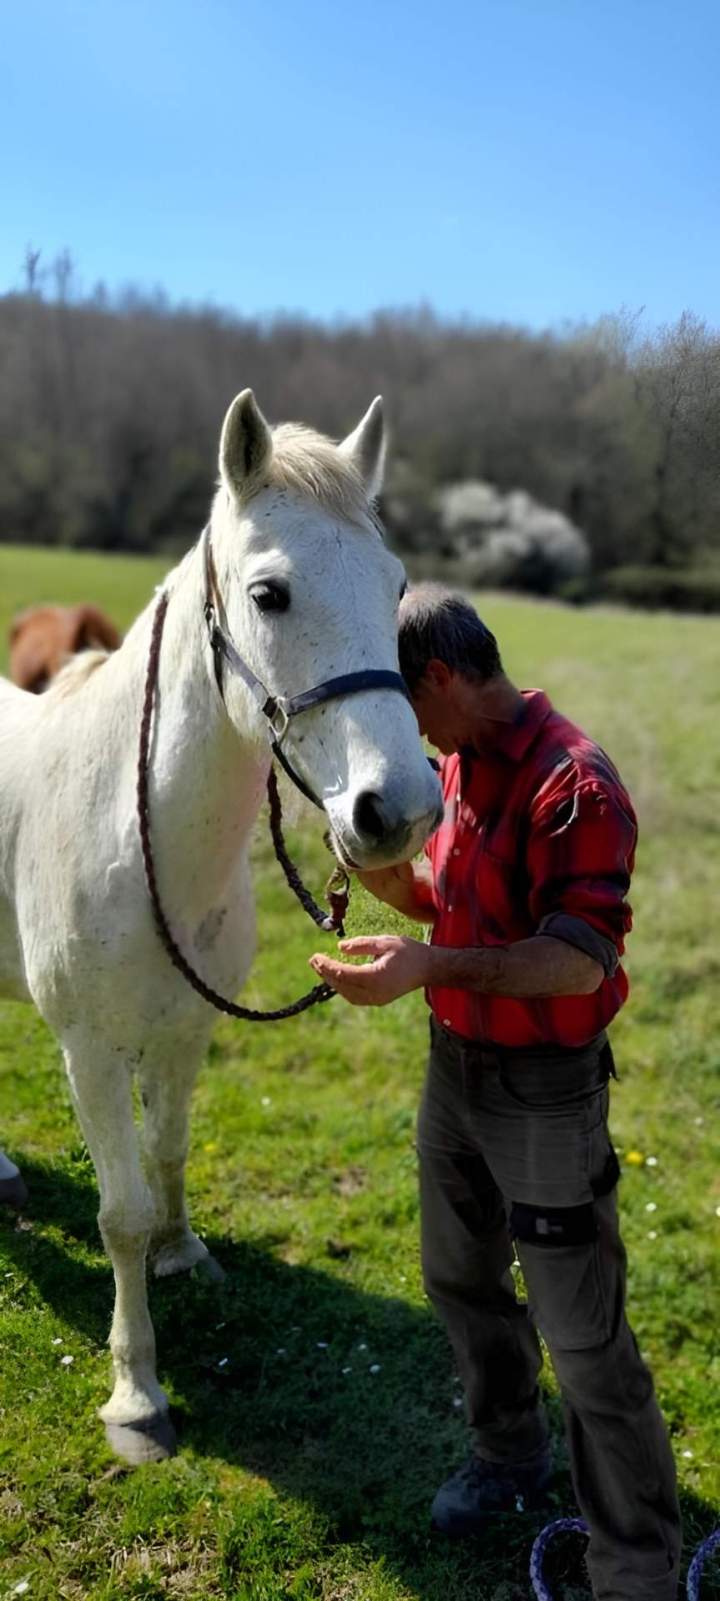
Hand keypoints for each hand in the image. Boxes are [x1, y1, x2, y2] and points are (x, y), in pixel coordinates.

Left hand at [309, 934, 431, 1006]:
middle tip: (313, 960)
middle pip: (342, 985)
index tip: (315, 957)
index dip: (327, 966)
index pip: (344, 974)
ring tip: (321, 968)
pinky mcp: (378, 1000)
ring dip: (332, 981)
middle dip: (326, 973)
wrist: (429, 968)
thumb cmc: (409, 952)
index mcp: (376, 977)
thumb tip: (340, 947)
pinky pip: (355, 997)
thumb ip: (362, 945)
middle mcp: (374, 992)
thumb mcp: (385, 942)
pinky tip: (336, 977)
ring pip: (347, 994)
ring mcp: (376, 999)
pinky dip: (343, 987)